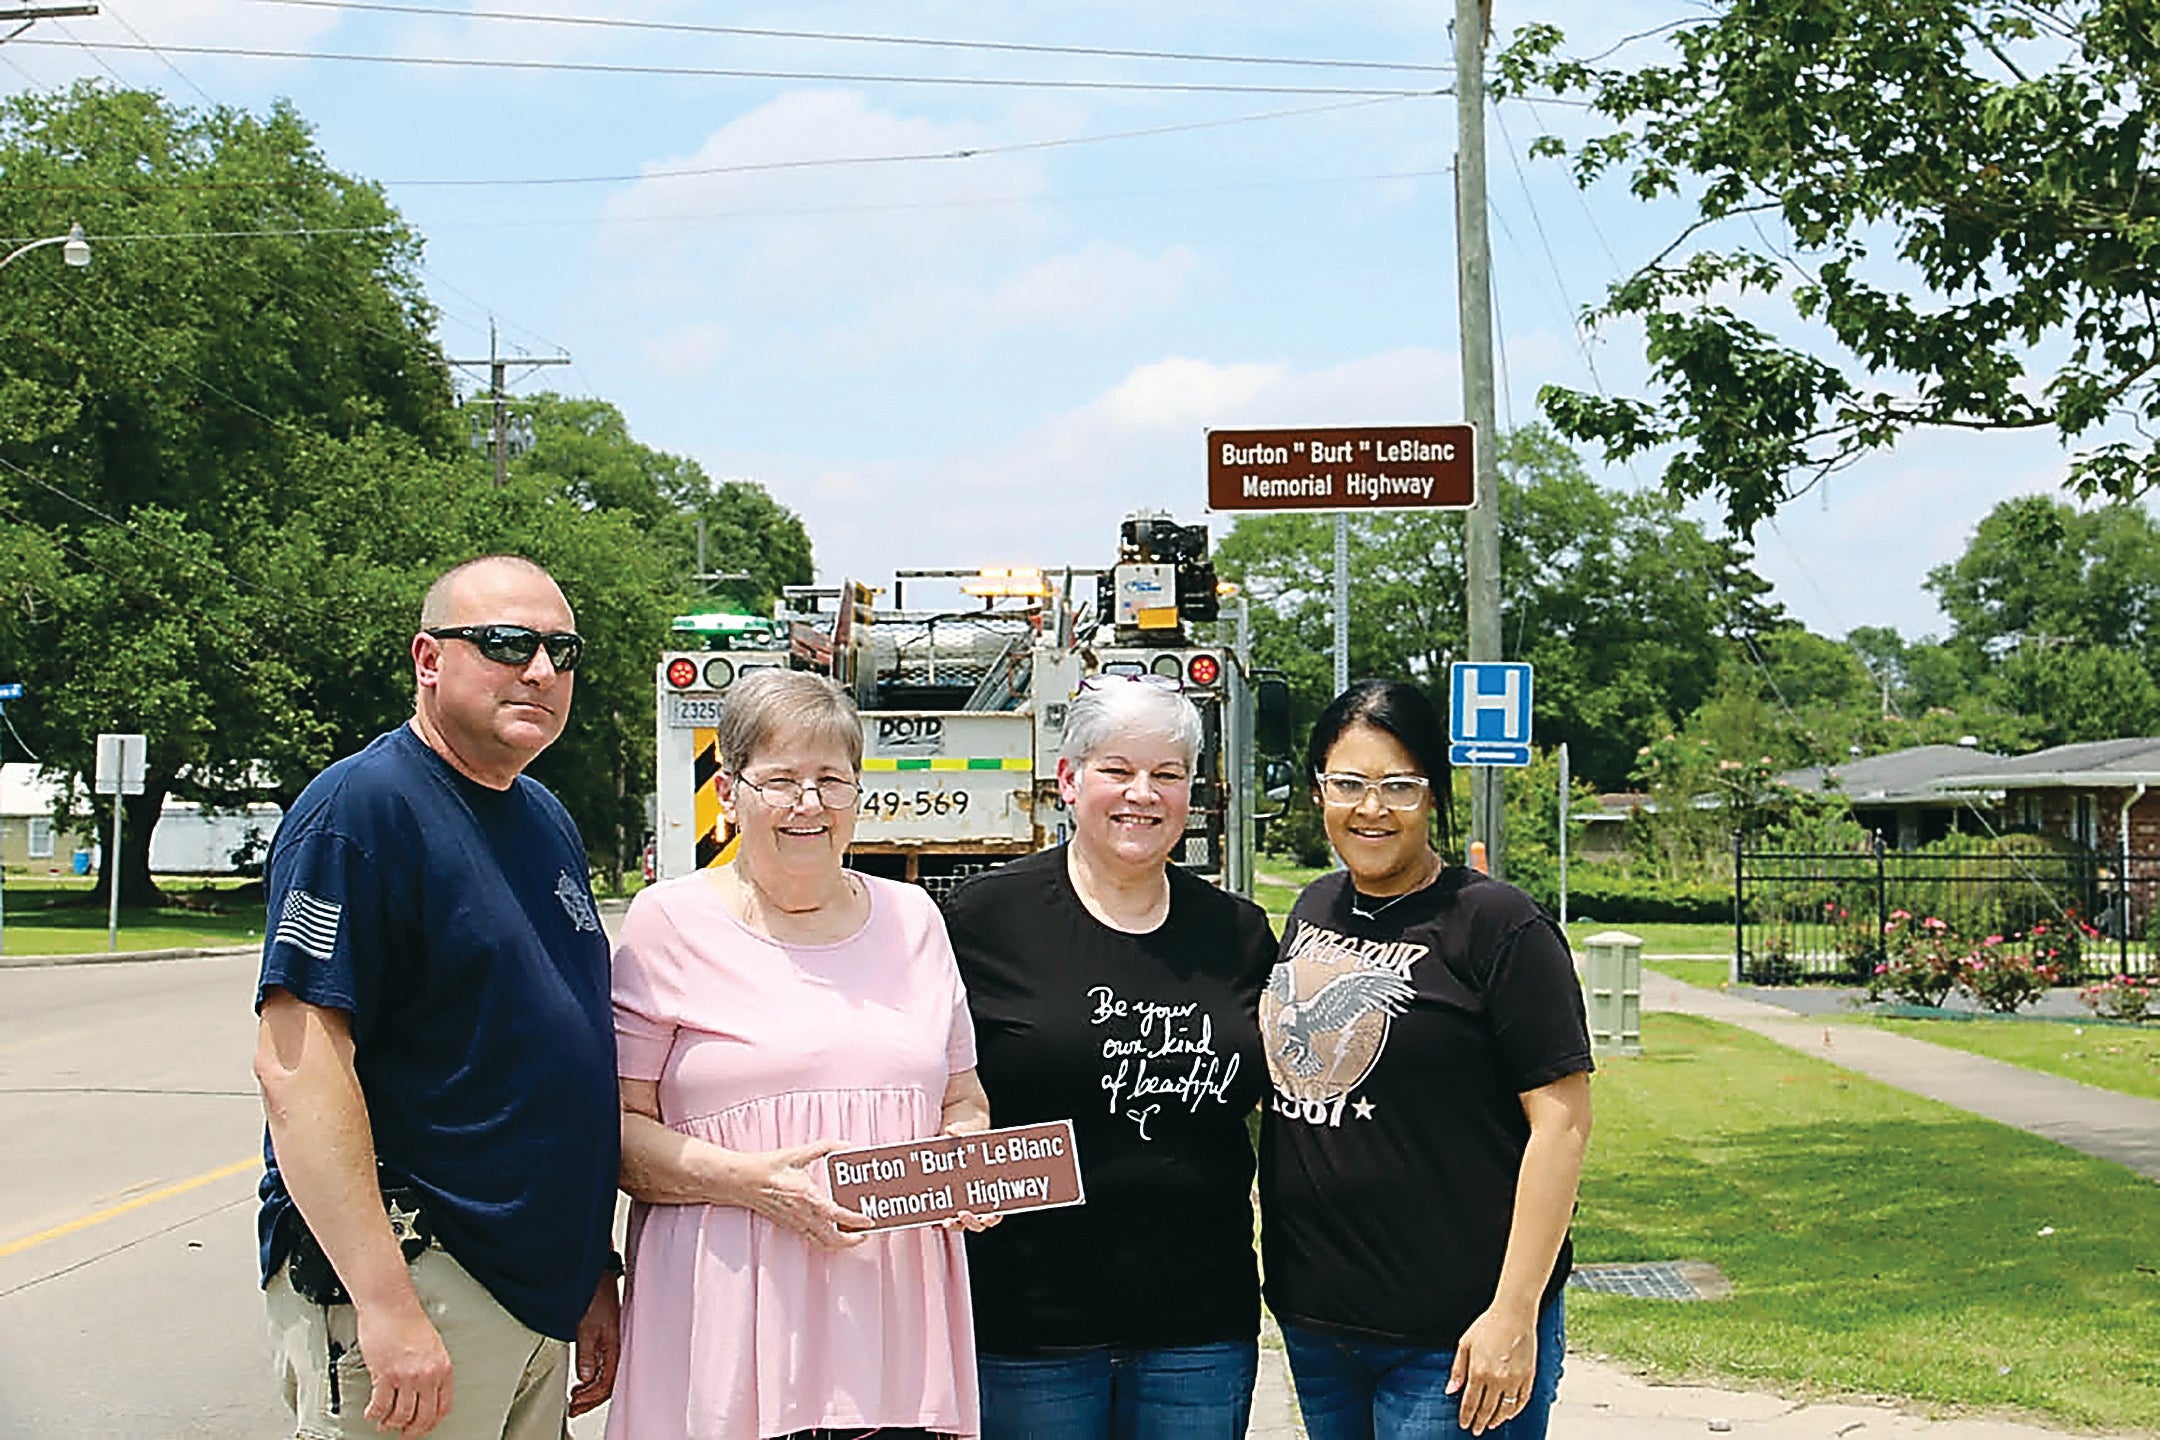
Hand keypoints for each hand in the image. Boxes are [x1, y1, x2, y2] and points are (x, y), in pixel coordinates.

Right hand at [354, 1297, 452, 1435]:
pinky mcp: (386, 1375)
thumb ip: (431, 1369)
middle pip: (423, 1417)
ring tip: (383, 1422)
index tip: (422, 1427)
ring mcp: (407, 1376)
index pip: (443, 1408)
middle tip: (402, 1432)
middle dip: (411, 1430)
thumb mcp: (432, 1346)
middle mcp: (428, 1374)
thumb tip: (426, 1392)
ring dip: (390, 1424)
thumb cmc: (407, 1320)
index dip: (431, 1423)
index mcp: (442, 1368)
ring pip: (401, 1416)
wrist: (391, 1304)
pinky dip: (374, 1414)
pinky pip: (380, 1406)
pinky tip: (372, 1413)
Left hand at [568, 1272, 620, 1416]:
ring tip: (577, 1398)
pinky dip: (594, 1377)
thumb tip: (586, 1377)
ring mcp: (613, 1344)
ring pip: (607, 1377)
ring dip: (591, 1390)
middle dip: (591, 1399)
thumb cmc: (596, 1296)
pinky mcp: (608, 1340)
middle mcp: (618, 1348)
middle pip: (608, 1384)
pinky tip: (586, 1380)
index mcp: (616, 1347)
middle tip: (575, 1407)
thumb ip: (587, 1354)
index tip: (576, 1403)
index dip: (590, 1398)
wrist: (599, 1277)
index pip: (606, 1383)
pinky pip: (605, 1367)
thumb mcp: (586, 1327)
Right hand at [730, 1141, 870, 1248]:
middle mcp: (802, 1214)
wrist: (742, 1180)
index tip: (870, 1221)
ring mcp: (795, 1223)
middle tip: (865, 1233)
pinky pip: (812, 1239)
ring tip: (853, 1235)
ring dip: (840, 1244)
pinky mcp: (789, 1225)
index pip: (837, 1215)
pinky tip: (833, 1231)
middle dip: (851, 1240)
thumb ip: (824, 1147)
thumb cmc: (768, 1166)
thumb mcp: (797, 1153)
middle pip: (832, 1239)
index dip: (856, 1220)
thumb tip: (845, 1144)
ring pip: (822, 1243)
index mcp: (807, 1196)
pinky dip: (826, 1240)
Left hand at [935, 1118, 998, 1230]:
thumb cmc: (969, 1140)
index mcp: (989, 1191)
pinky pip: (944, 1216)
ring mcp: (962, 1204)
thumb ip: (959, 1133)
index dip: (992, 1217)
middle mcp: (977, 1203)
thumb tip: (951, 1131)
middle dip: (971, 1222)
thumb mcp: (966, 1136)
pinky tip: (931, 1220)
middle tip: (962, 1214)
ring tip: (944, 1221)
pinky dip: (938, 1220)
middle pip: (977, 1223)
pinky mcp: (947, 1201)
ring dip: (954, 1225)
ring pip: (960, 1223)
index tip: (987, 1216)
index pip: (996, 1213)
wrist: (958, 1138)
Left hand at [1446, 1301, 1536, 1434]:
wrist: (1514, 1314)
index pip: (1470, 1403)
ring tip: (1491, 1424)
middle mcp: (1497, 1379)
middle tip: (1476, 1430)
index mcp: (1479, 1371)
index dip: (1467, 1416)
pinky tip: (1508, 1414)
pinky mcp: (1528, 1377)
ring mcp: (1515, 1380)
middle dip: (1480, 1422)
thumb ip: (1458, 1370)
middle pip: (1487, 1409)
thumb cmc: (1488, 1325)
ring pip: (1505, 1409)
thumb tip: (1450, 1391)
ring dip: (1497, 1419)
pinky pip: (1522, 1401)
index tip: (1464, 1425)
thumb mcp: (1465, 1344)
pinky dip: (1515, 1411)